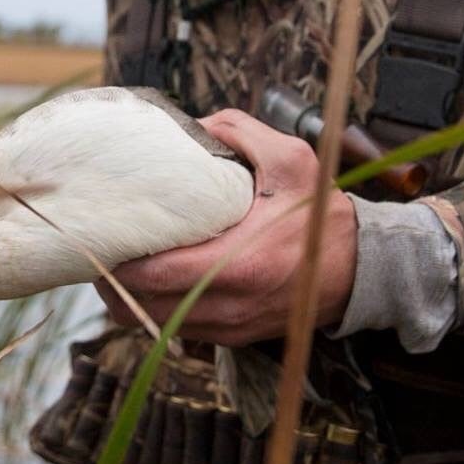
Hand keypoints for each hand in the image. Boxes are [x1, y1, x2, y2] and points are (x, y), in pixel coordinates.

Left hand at [96, 109, 356, 345]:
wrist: (360, 268)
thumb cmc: (321, 215)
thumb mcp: (291, 160)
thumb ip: (240, 132)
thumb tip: (194, 124)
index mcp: (239, 264)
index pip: (155, 276)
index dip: (119, 261)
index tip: (104, 237)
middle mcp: (230, 305)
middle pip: (143, 309)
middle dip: (115, 284)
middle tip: (102, 253)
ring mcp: (230, 328)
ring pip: (156, 326)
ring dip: (132, 301)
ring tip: (121, 268)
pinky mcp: (233, 338)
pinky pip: (178, 332)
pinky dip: (158, 311)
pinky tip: (153, 285)